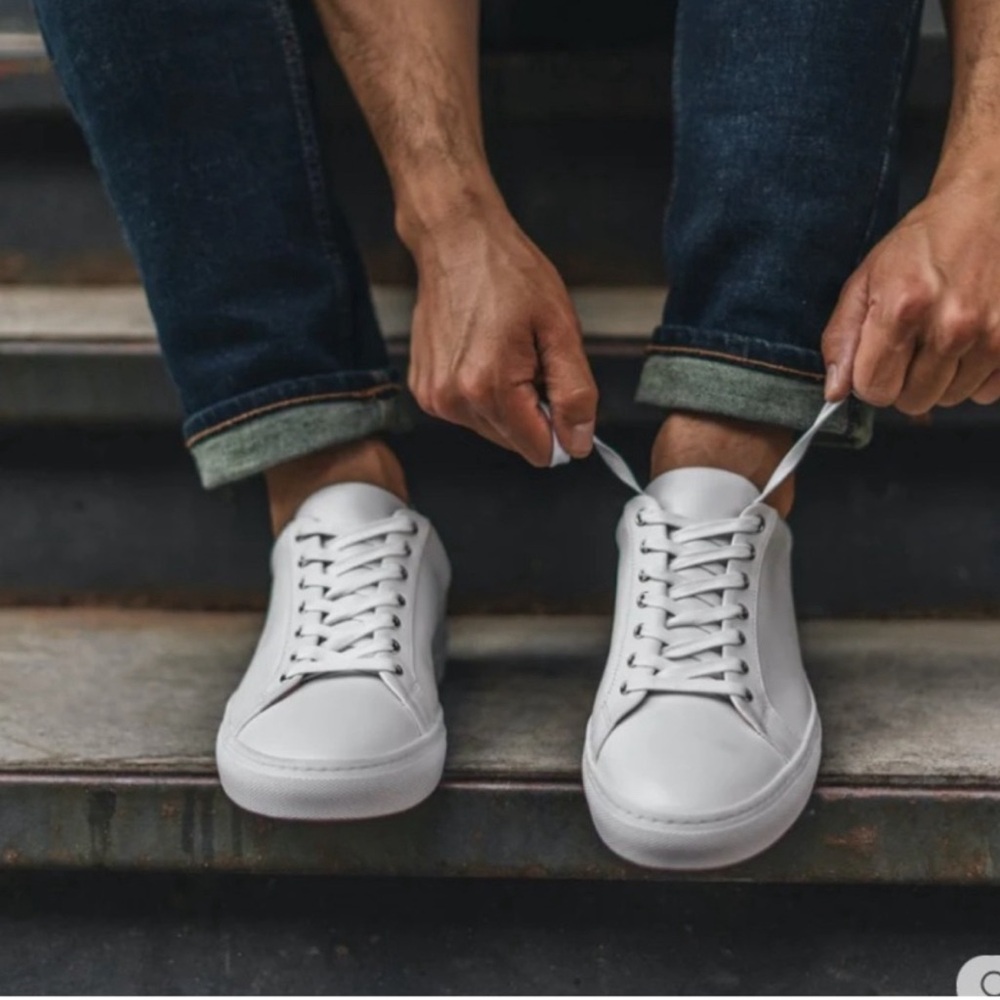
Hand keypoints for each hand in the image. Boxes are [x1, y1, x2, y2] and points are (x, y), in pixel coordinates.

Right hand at [404, 203, 597, 465]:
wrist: (456, 240)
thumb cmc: (508, 273)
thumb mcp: (559, 329)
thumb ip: (574, 393)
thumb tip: (578, 442)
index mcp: (489, 387)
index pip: (538, 451)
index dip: (559, 428)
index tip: (559, 390)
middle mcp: (454, 399)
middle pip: (515, 442)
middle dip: (532, 410)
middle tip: (531, 358)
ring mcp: (434, 396)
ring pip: (492, 428)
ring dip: (509, 401)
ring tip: (506, 351)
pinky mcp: (423, 390)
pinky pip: (469, 412)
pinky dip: (483, 392)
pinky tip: (483, 352)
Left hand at [822, 172, 999, 412]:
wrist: (990, 206)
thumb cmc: (923, 244)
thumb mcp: (866, 280)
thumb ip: (842, 338)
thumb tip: (834, 392)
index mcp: (904, 307)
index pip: (874, 389)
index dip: (870, 378)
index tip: (878, 359)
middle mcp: (952, 325)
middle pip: (912, 401)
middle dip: (905, 381)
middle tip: (912, 345)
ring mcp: (992, 335)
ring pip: (949, 399)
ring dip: (941, 378)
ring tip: (943, 337)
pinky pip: (987, 394)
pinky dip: (975, 377)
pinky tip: (971, 342)